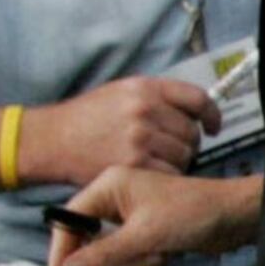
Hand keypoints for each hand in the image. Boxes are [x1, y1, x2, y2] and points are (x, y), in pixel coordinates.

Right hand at [25, 74, 215, 183]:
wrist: (52, 140)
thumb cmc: (85, 119)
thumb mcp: (119, 92)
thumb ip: (155, 98)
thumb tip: (191, 110)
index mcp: (145, 88)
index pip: (196, 99)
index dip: (211, 115)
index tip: (212, 126)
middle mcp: (145, 109)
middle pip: (191, 133)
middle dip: (187, 145)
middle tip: (170, 152)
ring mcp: (141, 137)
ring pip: (184, 156)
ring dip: (177, 163)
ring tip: (156, 163)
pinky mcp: (134, 163)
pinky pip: (170, 173)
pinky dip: (165, 177)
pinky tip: (150, 175)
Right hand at [48, 164, 262, 265]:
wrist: (234, 215)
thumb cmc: (191, 214)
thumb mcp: (144, 236)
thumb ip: (102, 254)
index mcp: (109, 185)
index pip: (70, 220)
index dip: (62, 251)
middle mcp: (115, 197)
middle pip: (90, 241)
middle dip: (114, 259)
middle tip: (132, 264)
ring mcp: (131, 215)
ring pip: (112, 254)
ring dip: (135, 262)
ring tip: (160, 254)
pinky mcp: (146, 230)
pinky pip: (132, 256)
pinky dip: (147, 262)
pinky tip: (168, 255)